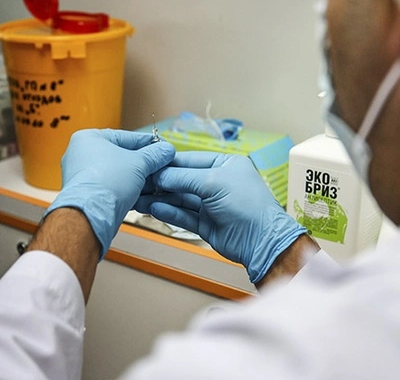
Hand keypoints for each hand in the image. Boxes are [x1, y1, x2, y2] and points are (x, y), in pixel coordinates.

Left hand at [45, 129, 175, 258]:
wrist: (92, 215)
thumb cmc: (105, 184)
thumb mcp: (139, 163)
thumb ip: (154, 155)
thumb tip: (165, 150)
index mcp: (88, 138)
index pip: (126, 137)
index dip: (147, 143)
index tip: (161, 148)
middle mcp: (80, 154)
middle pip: (120, 156)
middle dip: (141, 163)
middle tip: (159, 165)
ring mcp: (81, 176)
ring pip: (116, 173)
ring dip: (135, 178)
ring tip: (152, 181)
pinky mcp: (85, 194)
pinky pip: (109, 187)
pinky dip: (124, 189)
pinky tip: (139, 193)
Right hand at [135, 152, 306, 282]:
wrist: (261, 240)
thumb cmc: (246, 204)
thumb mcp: (213, 182)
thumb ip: (183, 177)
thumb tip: (158, 175)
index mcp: (225, 164)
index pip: (190, 160)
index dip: (168, 164)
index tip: (148, 165)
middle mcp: (217, 182)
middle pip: (182, 179)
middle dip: (161, 182)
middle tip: (138, 182)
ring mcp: (211, 204)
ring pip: (180, 198)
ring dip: (160, 198)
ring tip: (138, 198)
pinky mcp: (205, 223)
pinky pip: (183, 214)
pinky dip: (168, 211)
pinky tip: (152, 208)